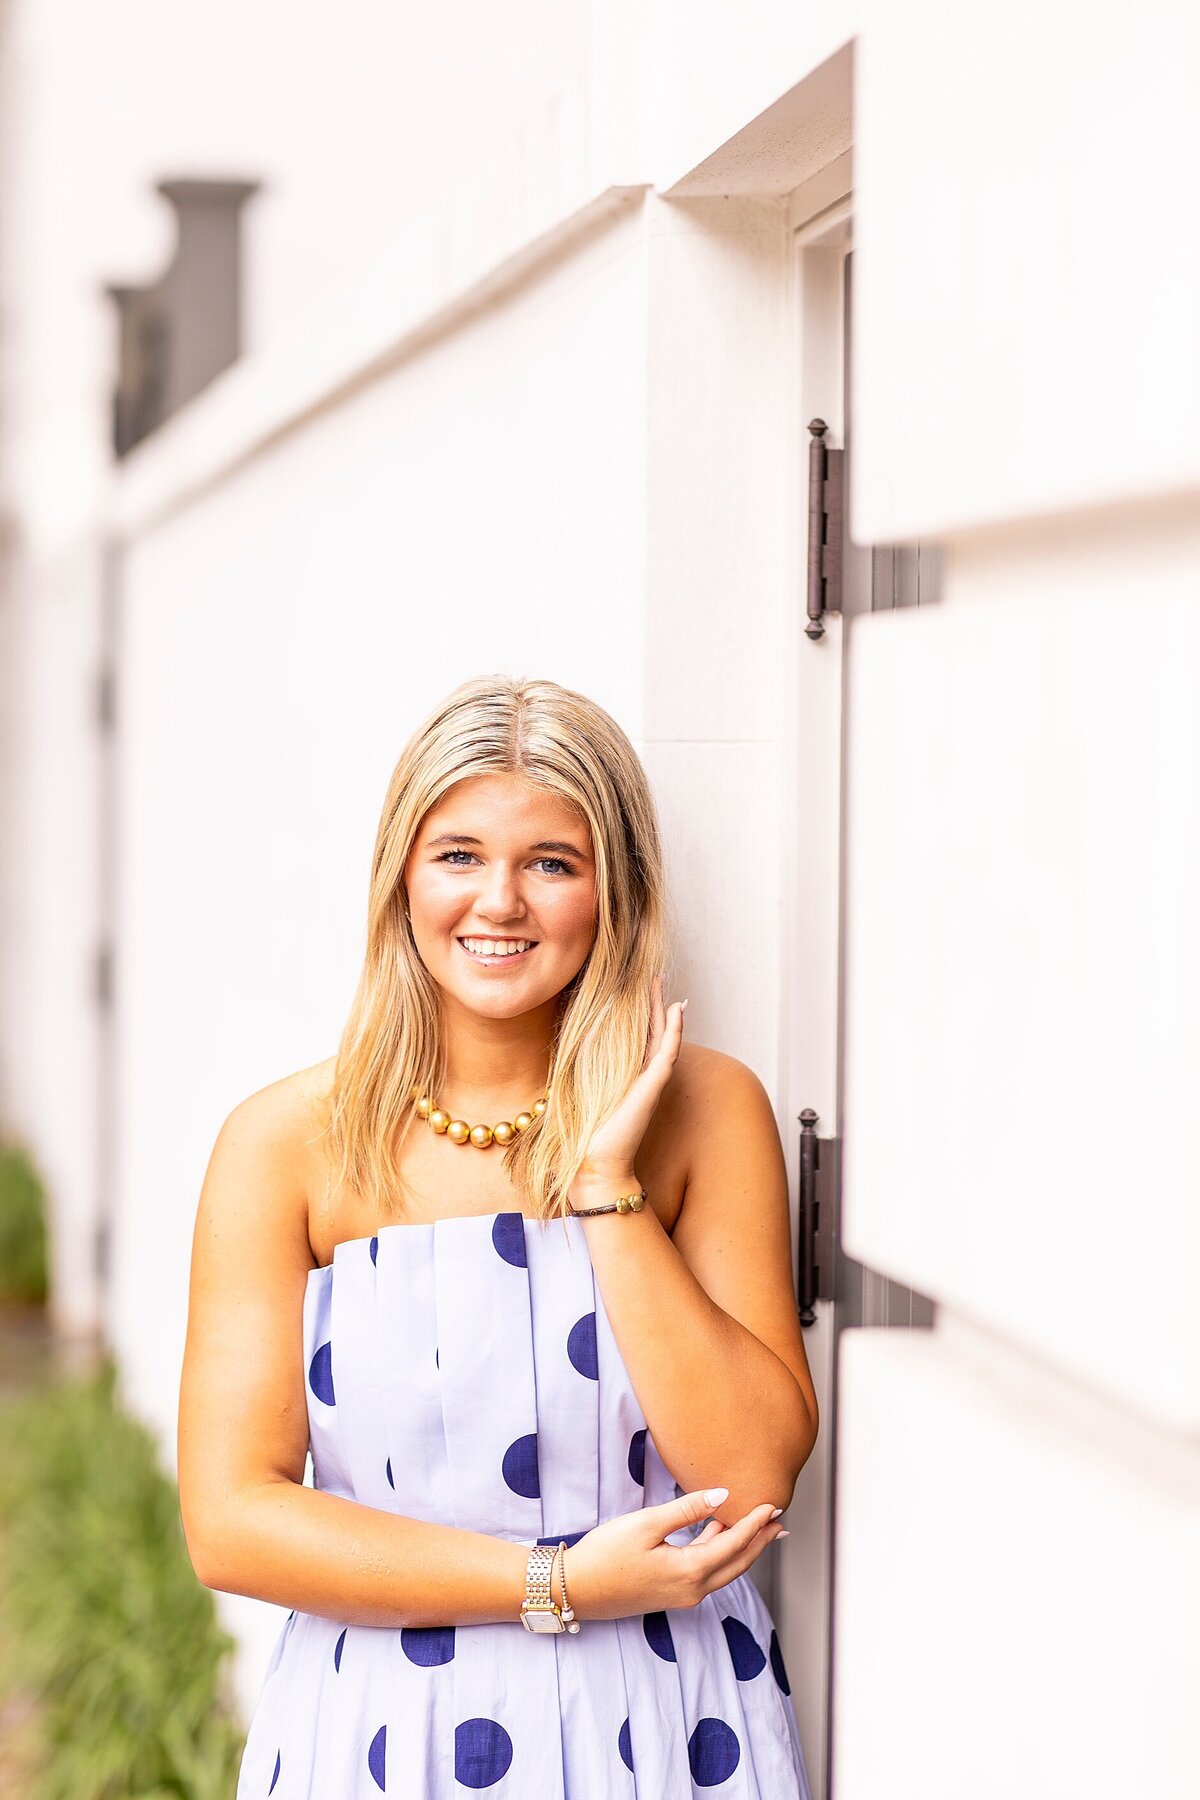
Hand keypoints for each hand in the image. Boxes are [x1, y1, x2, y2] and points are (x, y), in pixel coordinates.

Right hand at [560, 1487, 785, 1621]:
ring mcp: (682, 1595)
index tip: (773, 1504)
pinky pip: (707, 1573)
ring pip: (724, 1570)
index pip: (734, 1546)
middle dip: (760, 1541)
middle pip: (738, 1564)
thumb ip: (686, 1511)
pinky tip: (717, 1534)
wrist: (576, 1589)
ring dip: (743, 1548)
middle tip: (780, 1521)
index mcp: (689, 1572)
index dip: (755, 1524)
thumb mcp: (645, 1524)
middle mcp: (692, 1590)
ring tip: (759, 1527)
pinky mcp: (671, 1593)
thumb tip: (723, 1497)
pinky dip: (720, 1553)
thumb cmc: (606, 1554)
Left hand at [572, 975, 686, 1185]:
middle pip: (651, 1031)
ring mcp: (651, 1079)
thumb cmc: (585, 1135)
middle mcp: (641, 1076)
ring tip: (663, 985)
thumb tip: (564, 1053)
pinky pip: (669, 1050)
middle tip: (653, 977)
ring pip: (663, 1035)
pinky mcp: (654, 1085)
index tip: (631, 989)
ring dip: (664, 1009)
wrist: (595, 1162)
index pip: (633, 1038)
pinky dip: (675, 1030)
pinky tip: (677, 1010)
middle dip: (652, 1004)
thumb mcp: (577, 1094)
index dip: (635, 1013)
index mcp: (625, 1076)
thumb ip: (577, 1074)